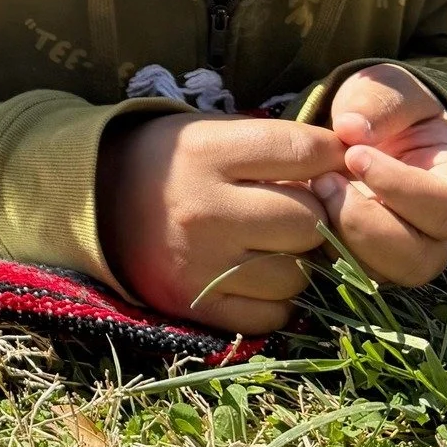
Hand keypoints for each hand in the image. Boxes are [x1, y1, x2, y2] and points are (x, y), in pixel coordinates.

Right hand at [98, 114, 345, 334]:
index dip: (331, 154)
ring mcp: (200, 262)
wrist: (97, 203)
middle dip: (312, 212)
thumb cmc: (170, 161)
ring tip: (270, 242)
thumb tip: (348, 163)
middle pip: (308, 219)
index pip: (302, 151)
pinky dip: (275, 298)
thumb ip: (275, 144)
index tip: (332, 159)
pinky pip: (273, 314)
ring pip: (297, 273)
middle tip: (292, 206)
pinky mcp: (196, 304)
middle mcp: (203, 209)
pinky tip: (255, 273)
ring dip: (297, 259)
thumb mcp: (210, 132)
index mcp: (205, 152)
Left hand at [310, 64, 446, 286]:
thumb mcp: (388, 90)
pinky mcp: (356, 256)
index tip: (354, 155)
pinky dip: (317, 246)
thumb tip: (351, 128)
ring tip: (313, 189)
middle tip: (326, 180)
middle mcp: (431, 230)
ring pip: (380, 273)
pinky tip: (298, 207)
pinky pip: (341, 271)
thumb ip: (378, 103)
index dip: (400, 187)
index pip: (446, 205)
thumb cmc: (384, 108)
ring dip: (340, 238)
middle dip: (366, 224)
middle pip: (418, 258)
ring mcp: (395, 250)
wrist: (360, 130)